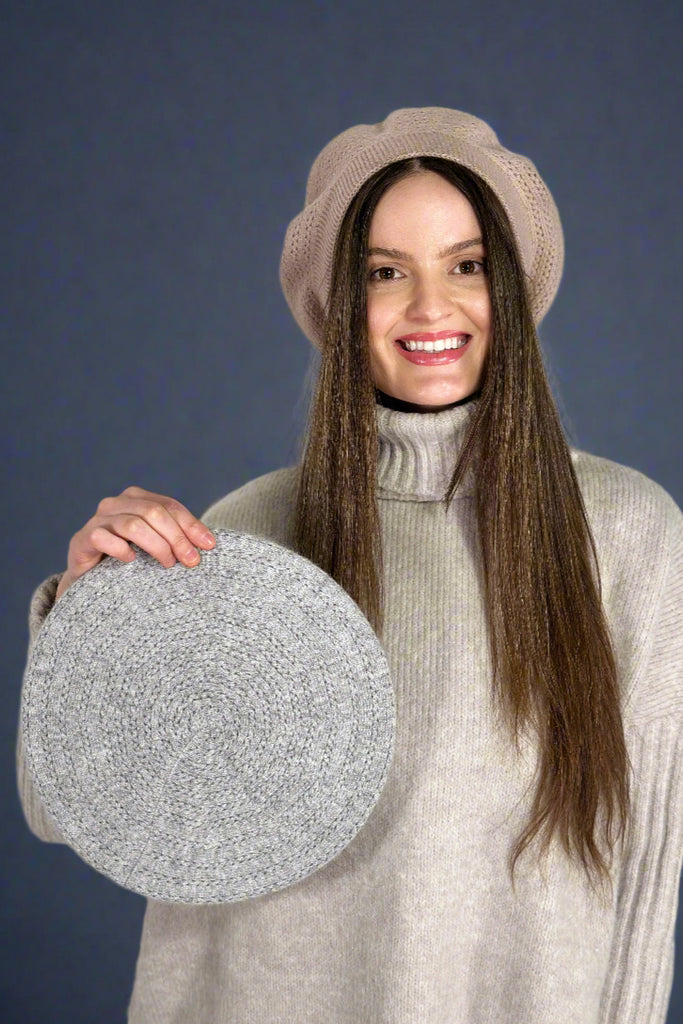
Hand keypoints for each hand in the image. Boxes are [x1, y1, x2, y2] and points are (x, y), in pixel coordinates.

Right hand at [55, 486, 215, 600]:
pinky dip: (121, 550)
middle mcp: (115, 503)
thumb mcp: (155, 545)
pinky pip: (103, 538)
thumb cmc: (129, 561)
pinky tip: (132, 562)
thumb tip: (209, 542)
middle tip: (190, 561)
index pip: (170, 506)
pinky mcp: (82, 539)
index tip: (209, 545)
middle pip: (154, 513)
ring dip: (156, 545)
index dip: (191, 525)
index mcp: (136, 498)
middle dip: (177, 537)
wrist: (89, 581)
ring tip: (167, 564)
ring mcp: (97, 520)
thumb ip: (176, 536)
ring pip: (133, 525)